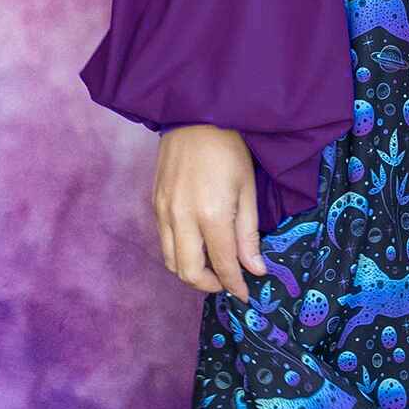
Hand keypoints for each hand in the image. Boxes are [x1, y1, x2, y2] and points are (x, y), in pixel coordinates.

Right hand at [151, 124, 267, 299]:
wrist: (194, 114)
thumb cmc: (229, 148)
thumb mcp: (247, 188)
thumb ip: (248, 233)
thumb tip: (255, 269)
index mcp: (210, 214)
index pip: (222, 264)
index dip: (235, 284)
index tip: (246, 294)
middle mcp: (180, 218)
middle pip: (188, 272)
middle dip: (210, 285)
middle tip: (229, 282)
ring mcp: (163, 211)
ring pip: (170, 260)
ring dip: (191, 272)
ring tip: (214, 267)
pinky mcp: (154, 203)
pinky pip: (163, 241)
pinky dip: (179, 252)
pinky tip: (197, 245)